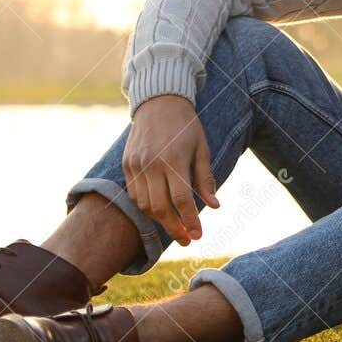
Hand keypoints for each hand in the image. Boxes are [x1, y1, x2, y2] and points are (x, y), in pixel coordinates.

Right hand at [122, 94, 219, 245]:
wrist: (159, 102)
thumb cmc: (187, 126)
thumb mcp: (202, 149)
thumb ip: (206, 179)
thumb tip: (214, 206)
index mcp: (174, 160)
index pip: (181, 201)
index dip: (190, 222)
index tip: (198, 236)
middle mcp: (152, 164)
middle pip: (160, 208)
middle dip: (174, 228)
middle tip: (187, 239)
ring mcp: (136, 165)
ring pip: (144, 204)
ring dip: (159, 221)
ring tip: (175, 227)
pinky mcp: (127, 164)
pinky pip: (134, 194)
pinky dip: (146, 207)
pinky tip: (159, 211)